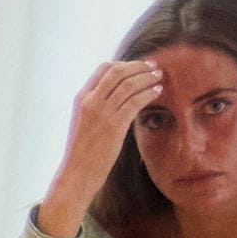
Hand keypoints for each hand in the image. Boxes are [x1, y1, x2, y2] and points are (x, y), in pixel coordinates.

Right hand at [45, 55, 170, 220]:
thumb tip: (119, 95)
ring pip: (129, 84)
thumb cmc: (82, 151)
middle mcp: (90, 101)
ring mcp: (102, 113)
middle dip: (139, 66)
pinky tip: (157, 92)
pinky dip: (149, 93)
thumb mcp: (84, 121)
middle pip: (118, 72)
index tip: (138, 67)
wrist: (77, 173)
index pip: (104, 68)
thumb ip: (97, 105)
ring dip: (147, 78)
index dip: (125, 64)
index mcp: (81, 97)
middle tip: (153, 66)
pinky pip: (135, 101)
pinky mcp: (114, 125)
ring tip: (159, 77)